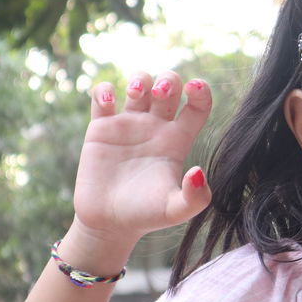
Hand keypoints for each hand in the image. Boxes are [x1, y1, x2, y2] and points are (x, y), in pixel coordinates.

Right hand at [73, 71, 213, 244]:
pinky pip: (102, 98)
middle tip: (160, 93)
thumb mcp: (175, 211)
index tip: (194, 86)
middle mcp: (155, 128)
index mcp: (177, 140)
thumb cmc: (146, 216)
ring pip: (138, 85)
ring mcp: (128, 126)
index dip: (200, 91)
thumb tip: (198, 172)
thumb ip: (194, 196)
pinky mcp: (101, 129)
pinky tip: (107, 101)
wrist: (109, 223)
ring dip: (139, 79)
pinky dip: (103, 90)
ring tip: (136, 92)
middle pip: (168, 87)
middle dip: (167, 80)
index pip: (197, 106)